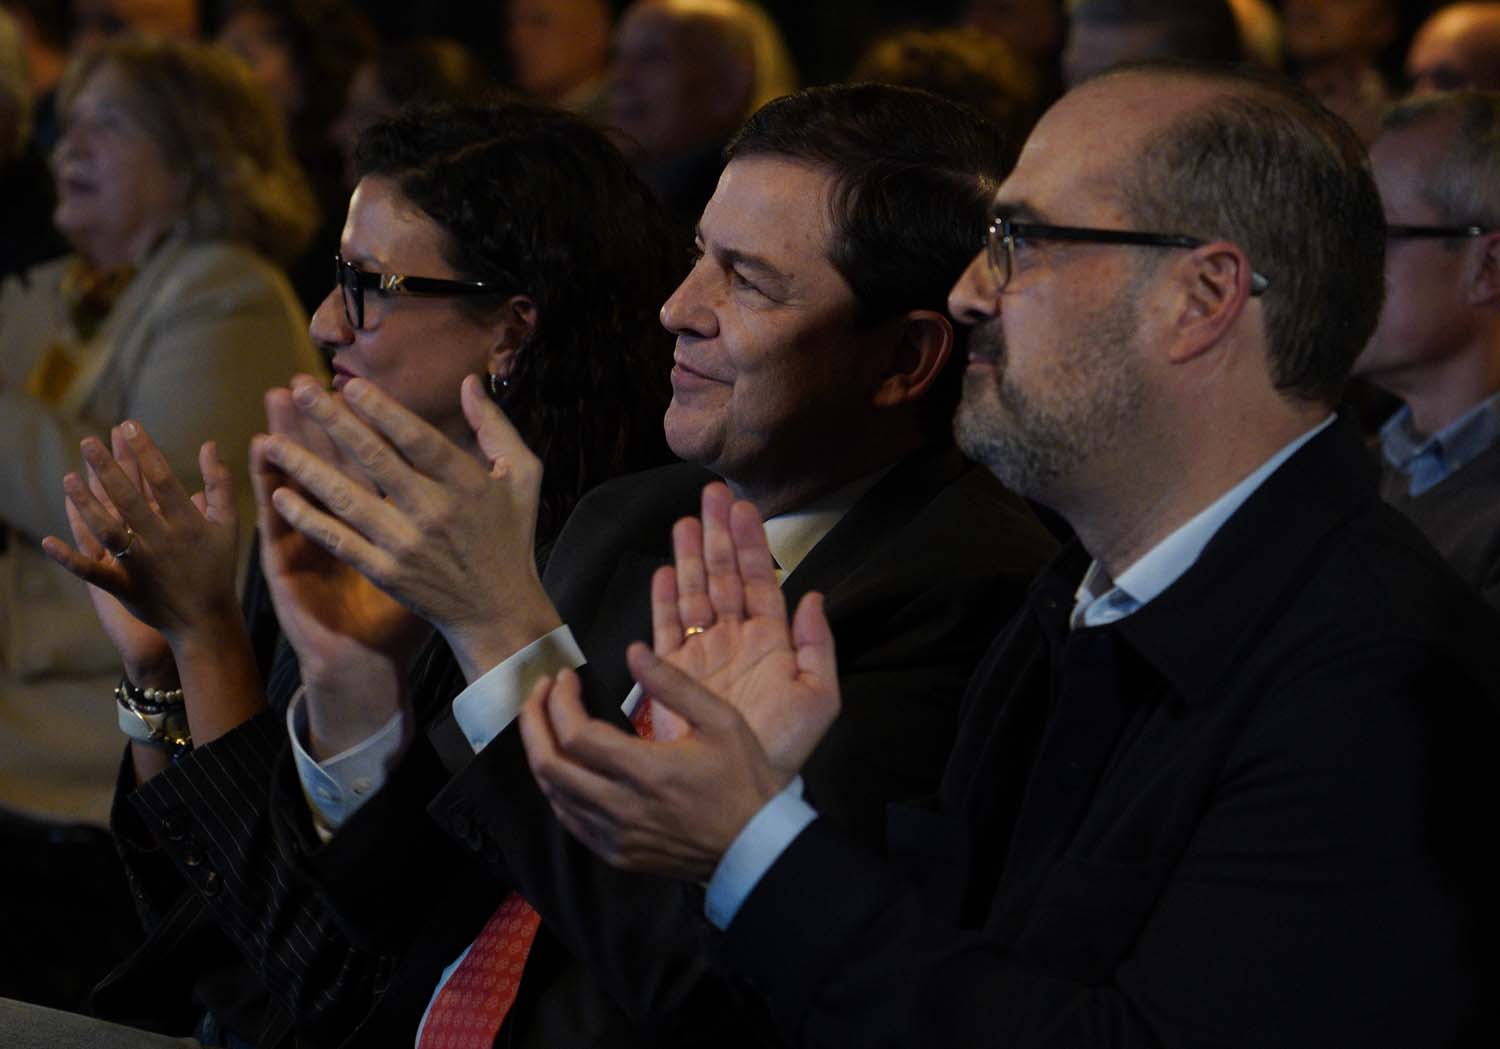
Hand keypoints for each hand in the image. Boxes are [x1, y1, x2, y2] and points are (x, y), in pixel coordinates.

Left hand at [41, 421, 240, 644]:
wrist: (206, 619)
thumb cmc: (218, 567)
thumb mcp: (227, 524)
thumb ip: (219, 484)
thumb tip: (209, 445)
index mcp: (188, 524)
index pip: (164, 480)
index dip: (146, 451)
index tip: (129, 425)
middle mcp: (162, 541)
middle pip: (130, 500)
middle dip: (108, 469)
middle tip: (88, 442)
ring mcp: (141, 565)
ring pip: (108, 530)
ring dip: (86, 504)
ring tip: (69, 477)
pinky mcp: (124, 587)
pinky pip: (93, 571)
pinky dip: (69, 559)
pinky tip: (47, 541)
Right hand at [252, 384, 429, 754]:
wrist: (379, 663)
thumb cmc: (414, 608)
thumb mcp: (440, 553)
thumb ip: (452, 510)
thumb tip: (468, 471)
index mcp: (383, 514)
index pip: (371, 458)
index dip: (363, 424)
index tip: (354, 385)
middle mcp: (348, 522)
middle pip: (329, 462)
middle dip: (315, 424)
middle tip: (298, 383)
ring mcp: (314, 543)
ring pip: (300, 487)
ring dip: (286, 450)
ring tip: (271, 412)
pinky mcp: (294, 567)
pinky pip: (283, 529)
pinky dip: (274, 500)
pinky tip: (263, 470)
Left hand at [260, 373, 559, 681]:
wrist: (499, 611)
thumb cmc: (509, 536)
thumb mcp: (522, 476)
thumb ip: (495, 427)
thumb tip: (469, 383)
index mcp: (466, 483)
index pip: (417, 439)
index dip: (382, 410)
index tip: (349, 384)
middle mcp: (433, 512)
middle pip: (374, 459)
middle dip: (333, 421)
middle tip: (299, 388)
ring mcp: (406, 545)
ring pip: (346, 499)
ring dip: (305, 467)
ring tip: (272, 440)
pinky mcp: (386, 573)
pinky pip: (339, 541)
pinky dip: (308, 520)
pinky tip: (279, 497)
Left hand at [520, 657, 786, 879]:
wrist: (756, 849)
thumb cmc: (744, 779)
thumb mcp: (721, 721)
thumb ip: (673, 684)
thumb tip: (632, 650)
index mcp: (648, 771)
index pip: (576, 734)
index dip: (559, 701)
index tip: (564, 677)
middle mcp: (622, 808)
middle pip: (550, 765)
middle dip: (533, 722)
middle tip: (539, 693)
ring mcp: (615, 836)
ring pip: (553, 794)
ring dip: (541, 753)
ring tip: (545, 722)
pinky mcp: (615, 854)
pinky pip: (569, 819)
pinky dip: (556, 787)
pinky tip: (564, 765)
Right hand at [645, 483, 838, 779]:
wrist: (744, 791)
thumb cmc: (784, 747)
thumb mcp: (817, 698)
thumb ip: (818, 646)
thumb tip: (813, 595)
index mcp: (772, 641)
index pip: (759, 580)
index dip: (751, 543)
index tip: (742, 507)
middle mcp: (735, 639)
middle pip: (724, 576)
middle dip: (717, 535)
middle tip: (710, 494)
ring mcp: (703, 653)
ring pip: (695, 593)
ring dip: (691, 557)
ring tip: (684, 521)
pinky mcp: (673, 673)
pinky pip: (667, 628)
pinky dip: (664, 600)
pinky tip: (664, 571)